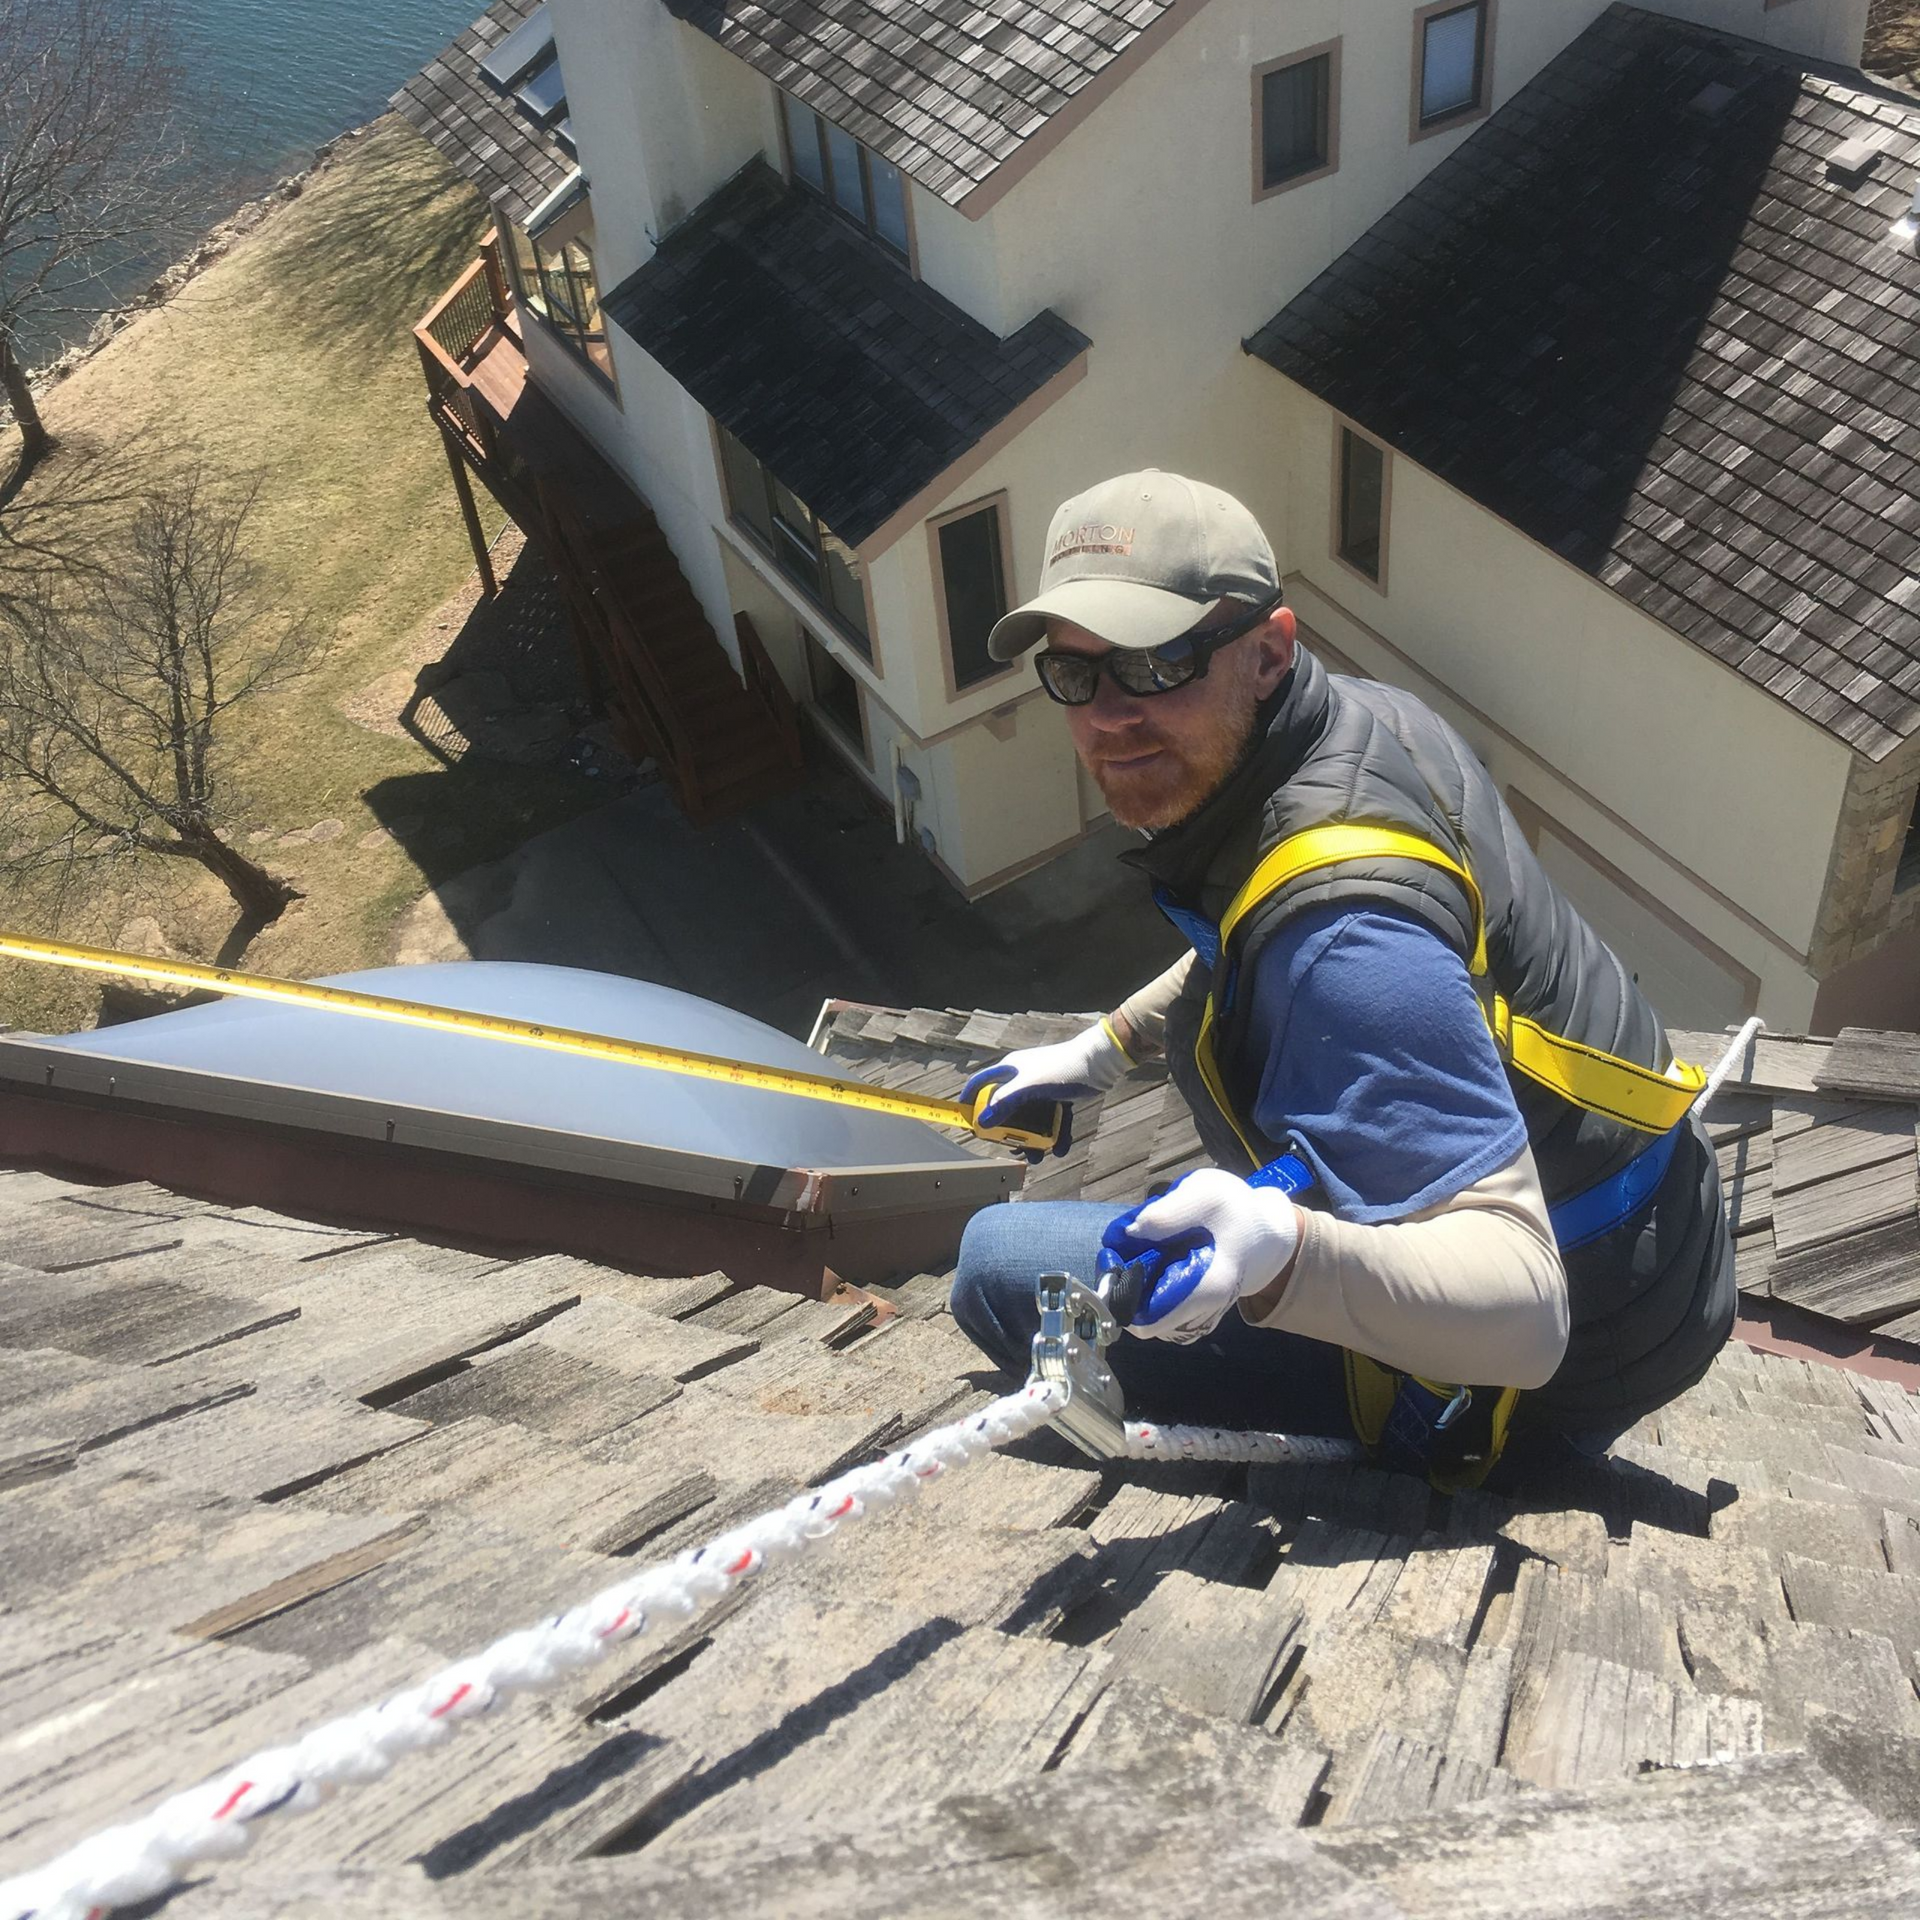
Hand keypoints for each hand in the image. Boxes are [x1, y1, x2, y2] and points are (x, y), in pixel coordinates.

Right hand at [961, 1020, 1129, 1159]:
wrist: (1101, 1063)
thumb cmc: (1063, 1067)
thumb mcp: (1030, 1086)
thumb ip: (1006, 1102)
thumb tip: (983, 1122)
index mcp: (1010, 1071)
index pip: (981, 1085)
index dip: (971, 1103)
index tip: (970, 1126)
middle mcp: (1022, 1080)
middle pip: (1007, 1111)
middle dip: (1011, 1134)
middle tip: (1014, 1150)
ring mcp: (1041, 1090)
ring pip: (1031, 1120)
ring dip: (1035, 1140)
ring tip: (1040, 1156)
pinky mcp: (1058, 1098)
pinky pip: (1052, 1121)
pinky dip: (1055, 1135)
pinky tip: (1060, 1148)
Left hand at [1103, 1168, 1301, 1342]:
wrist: (1266, 1233)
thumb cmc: (1238, 1213)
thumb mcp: (1207, 1195)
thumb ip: (1169, 1211)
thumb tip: (1130, 1231)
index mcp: (1206, 1290)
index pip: (1146, 1321)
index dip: (1120, 1292)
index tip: (1115, 1258)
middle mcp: (1200, 1315)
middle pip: (1142, 1317)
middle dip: (1124, 1285)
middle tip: (1121, 1250)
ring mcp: (1196, 1316)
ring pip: (1147, 1314)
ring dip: (1133, 1285)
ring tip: (1137, 1252)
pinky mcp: (1192, 1311)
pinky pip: (1157, 1307)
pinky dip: (1145, 1287)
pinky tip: (1150, 1261)